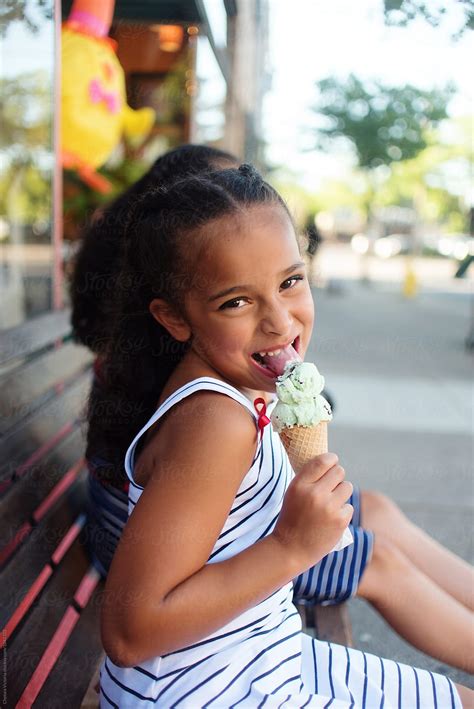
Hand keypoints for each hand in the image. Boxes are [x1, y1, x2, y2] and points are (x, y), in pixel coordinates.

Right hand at [271, 453, 352, 571]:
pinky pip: (349, 506)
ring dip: (342, 493)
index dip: (331, 459)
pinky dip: (342, 512)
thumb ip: (309, 479)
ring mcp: (328, 507)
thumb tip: (329, 462)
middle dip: (337, 477)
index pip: (322, 461)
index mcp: (300, 485)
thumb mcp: (293, 493)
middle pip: (339, 471)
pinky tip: (331, 520)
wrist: (291, 549)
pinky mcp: (340, 520)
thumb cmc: (292, 518)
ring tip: (331, 504)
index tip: (332, 461)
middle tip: (331, 486)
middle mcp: (314, 493)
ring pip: (347, 487)